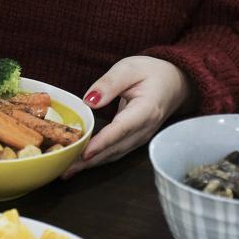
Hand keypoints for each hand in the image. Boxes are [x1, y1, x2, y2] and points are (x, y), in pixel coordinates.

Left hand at [63, 56, 194, 177]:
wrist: (174, 82)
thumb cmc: (150, 73)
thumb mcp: (129, 68)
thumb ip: (109, 84)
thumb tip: (89, 101)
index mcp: (146, 110)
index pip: (122, 129)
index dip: (103, 142)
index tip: (84, 153)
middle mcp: (145, 129)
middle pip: (115, 148)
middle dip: (90, 160)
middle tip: (65, 168)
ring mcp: (141, 138)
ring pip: (114, 154)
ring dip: (91, 164)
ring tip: (67, 170)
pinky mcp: (134, 141)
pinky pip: (115, 152)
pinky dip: (98, 159)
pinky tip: (80, 163)